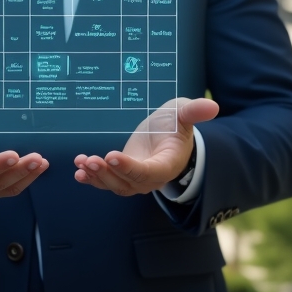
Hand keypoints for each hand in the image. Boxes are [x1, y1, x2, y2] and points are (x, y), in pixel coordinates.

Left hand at [73, 97, 218, 196]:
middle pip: (128, 183)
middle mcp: (151, 177)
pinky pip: (107, 182)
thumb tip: (213, 106)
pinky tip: (79, 170)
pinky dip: (92, 178)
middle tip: (91, 160)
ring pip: (115, 185)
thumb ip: (195, 112)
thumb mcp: (183, 113)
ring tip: (82, 162)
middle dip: (108, 174)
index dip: (130, 167)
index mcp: (167, 164)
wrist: (166, 134)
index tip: (112, 156)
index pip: (148, 172)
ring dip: (97, 176)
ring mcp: (135, 179)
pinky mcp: (121, 174)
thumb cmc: (175, 124)